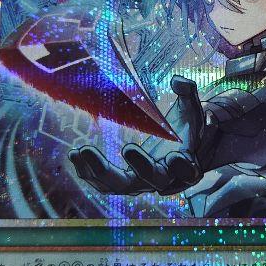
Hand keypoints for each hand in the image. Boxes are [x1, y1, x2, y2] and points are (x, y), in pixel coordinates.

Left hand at [70, 76, 208, 196]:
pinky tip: (75, 155)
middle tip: (127, 147)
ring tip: (83, 151)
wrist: (174, 150)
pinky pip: (102, 182)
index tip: (176, 155)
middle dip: (140, 165)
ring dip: (100, 171)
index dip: (183, 167)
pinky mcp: (120, 182)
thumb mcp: (189, 108)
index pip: (188, 171)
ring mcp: (139, 183)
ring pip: (119, 185)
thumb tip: (177, 80)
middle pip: (151, 179)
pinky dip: (87, 171)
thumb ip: (187, 93)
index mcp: (185, 163)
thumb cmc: (182, 128)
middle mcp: (162, 179)